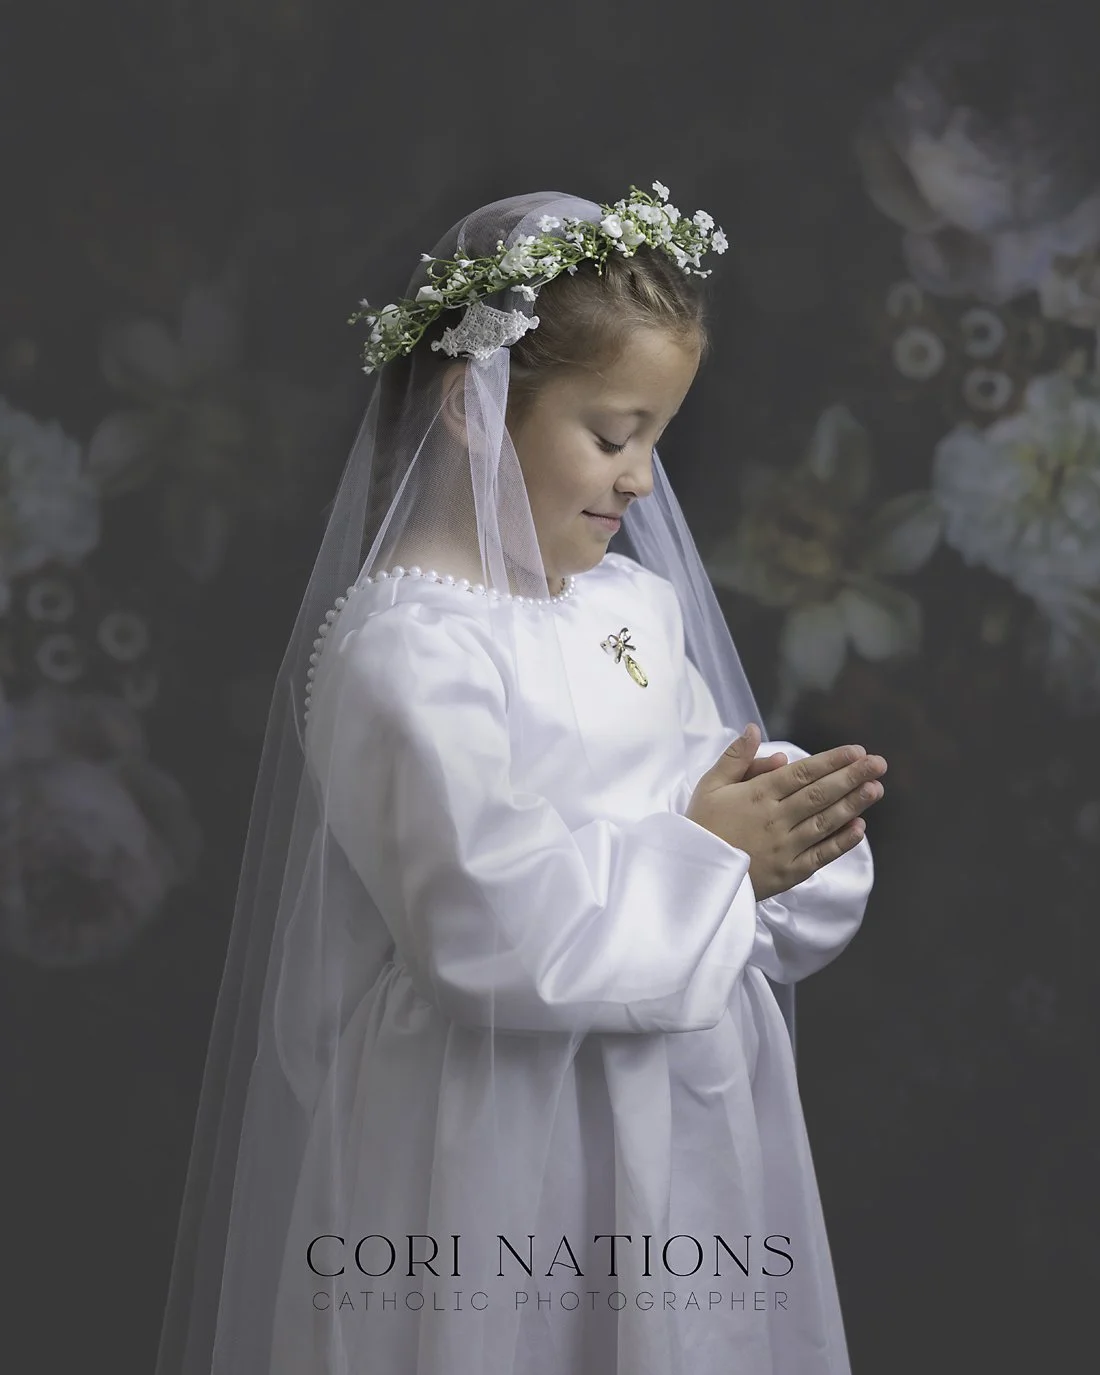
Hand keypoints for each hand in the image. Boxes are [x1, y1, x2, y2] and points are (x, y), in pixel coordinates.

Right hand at [685, 724, 885, 900]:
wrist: (693, 876)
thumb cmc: (701, 826)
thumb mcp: (709, 786)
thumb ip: (735, 758)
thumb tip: (754, 729)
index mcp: (757, 794)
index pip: (801, 773)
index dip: (831, 761)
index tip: (856, 751)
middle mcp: (776, 818)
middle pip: (820, 794)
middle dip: (852, 777)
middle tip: (878, 764)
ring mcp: (785, 847)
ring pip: (825, 821)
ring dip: (853, 804)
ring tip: (876, 789)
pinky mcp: (790, 872)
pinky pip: (821, 855)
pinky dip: (841, 842)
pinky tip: (860, 828)